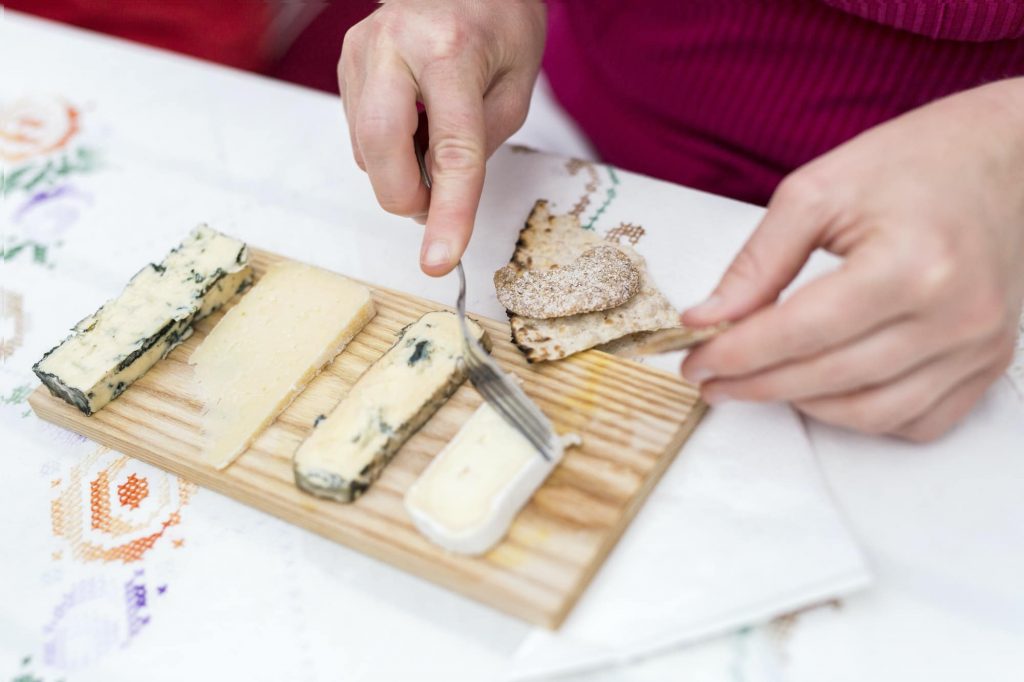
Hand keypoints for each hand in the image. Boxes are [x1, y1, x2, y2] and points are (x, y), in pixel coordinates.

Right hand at [339, 0, 545, 274]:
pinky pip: (359, 133)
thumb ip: (481, 144)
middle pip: (381, 152)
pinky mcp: (346, 62)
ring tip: (434, 138)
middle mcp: (395, 45)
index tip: (440, 259)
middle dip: (407, 197)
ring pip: (366, 149)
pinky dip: (388, 148)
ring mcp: (361, 51)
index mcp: (451, 50)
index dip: (448, 212)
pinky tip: (413, 121)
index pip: (451, 150)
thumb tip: (439, 195)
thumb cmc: (500, 23)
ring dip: (400, 170)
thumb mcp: (517, 86)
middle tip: (436, 202)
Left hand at [681, 78, 1023, 440]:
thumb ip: (758, 262)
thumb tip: (707, 319)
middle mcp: (955, 315)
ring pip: (868, 413)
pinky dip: (860, 416)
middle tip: (709, 377)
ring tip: (758, 381)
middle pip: (828, 378)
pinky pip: (915, 421)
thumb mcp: (817, 191)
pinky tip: (822, 390)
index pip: (800, 332)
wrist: (1007, 160)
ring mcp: (977, 346)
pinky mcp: (987, 363)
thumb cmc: (914, 163)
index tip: (694, 360)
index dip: (736, 354)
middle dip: (754, 384)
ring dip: (801, 405)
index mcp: (911, 263)